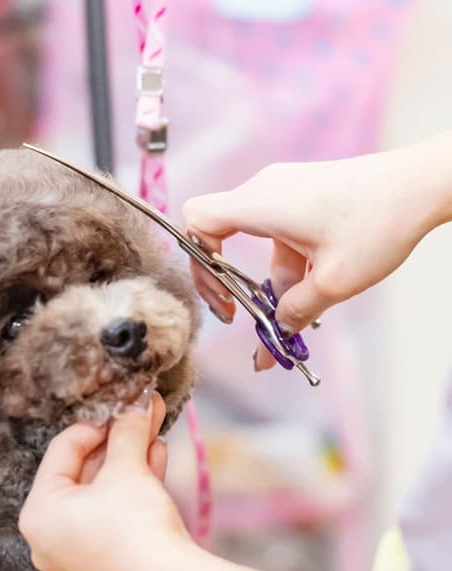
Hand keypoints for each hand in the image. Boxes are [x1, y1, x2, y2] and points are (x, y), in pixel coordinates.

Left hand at [19, 391, 190, 570]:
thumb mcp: (127, 468)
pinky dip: (132, 490)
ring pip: (102, 495)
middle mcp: (49, 538)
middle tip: (141, 415)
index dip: (95, 424)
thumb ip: (127, 431)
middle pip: (83, 474)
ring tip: (154, 433)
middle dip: (118, 442)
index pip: (62, 451)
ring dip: (130, 461)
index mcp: (38, 513)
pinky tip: (156, 461)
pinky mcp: (106, 566)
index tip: (121, 407)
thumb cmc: (135, 525)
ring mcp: (77, 556)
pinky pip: (113, 517)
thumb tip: (137, 402)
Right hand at [182, 133, 451, 370]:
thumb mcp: (333, 282)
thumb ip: (295, 311)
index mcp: (260, 203)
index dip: (197, 259)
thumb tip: (276, 335)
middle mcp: (264, 191)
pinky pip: (276, 234)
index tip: (221, 292)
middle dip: (224, 280)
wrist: (424, 184)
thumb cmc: (380, 222)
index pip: (196, 220)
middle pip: (217, 234)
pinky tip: (306, 290)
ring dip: (261, 279)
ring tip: (284, 315)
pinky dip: (282, 265)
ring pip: (250, 241)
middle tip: (236, 314)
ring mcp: (282, 191)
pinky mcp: (300, 195)